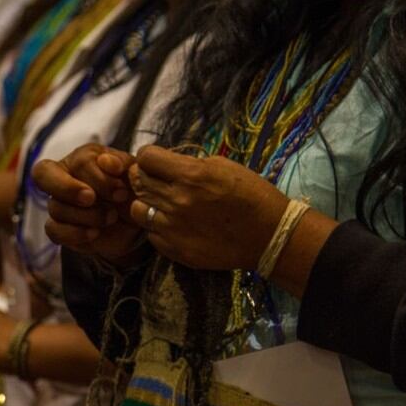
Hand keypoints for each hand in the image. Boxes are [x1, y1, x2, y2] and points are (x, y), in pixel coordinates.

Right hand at [32, 143, 143, 262]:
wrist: (135, 221)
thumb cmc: (132, 189)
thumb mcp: (134, 174)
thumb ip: (122, 164)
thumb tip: (106, 160)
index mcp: (82, 158)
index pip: (78, 162)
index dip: (98, 177)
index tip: (121, 191)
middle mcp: (63, 177)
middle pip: (43, 174)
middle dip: (68, 188)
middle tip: (91, 199)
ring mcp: (58, 202)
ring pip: (56, 207)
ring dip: (86, 215)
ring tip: (111, 218)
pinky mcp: (59, 227)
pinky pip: (53, 230)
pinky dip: (74, 233)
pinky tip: (95, 233)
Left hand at [127, 146, 288, 270]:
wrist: (268, 236)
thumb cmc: (251, 195)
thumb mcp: (223, 166)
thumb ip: (189, 163)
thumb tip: (166, 163)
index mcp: (191, 175)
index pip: (146, 157)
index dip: (149, 156)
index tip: (157, 161)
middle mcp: (177, 201)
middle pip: (138, 182)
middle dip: (145, 177)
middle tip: (157, 179)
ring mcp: (173, 228)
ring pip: (137, 209)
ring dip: (147, 203)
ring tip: (162, 204)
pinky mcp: (175, 250)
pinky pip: (151, 233)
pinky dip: (157, 226)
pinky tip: (174, 223)